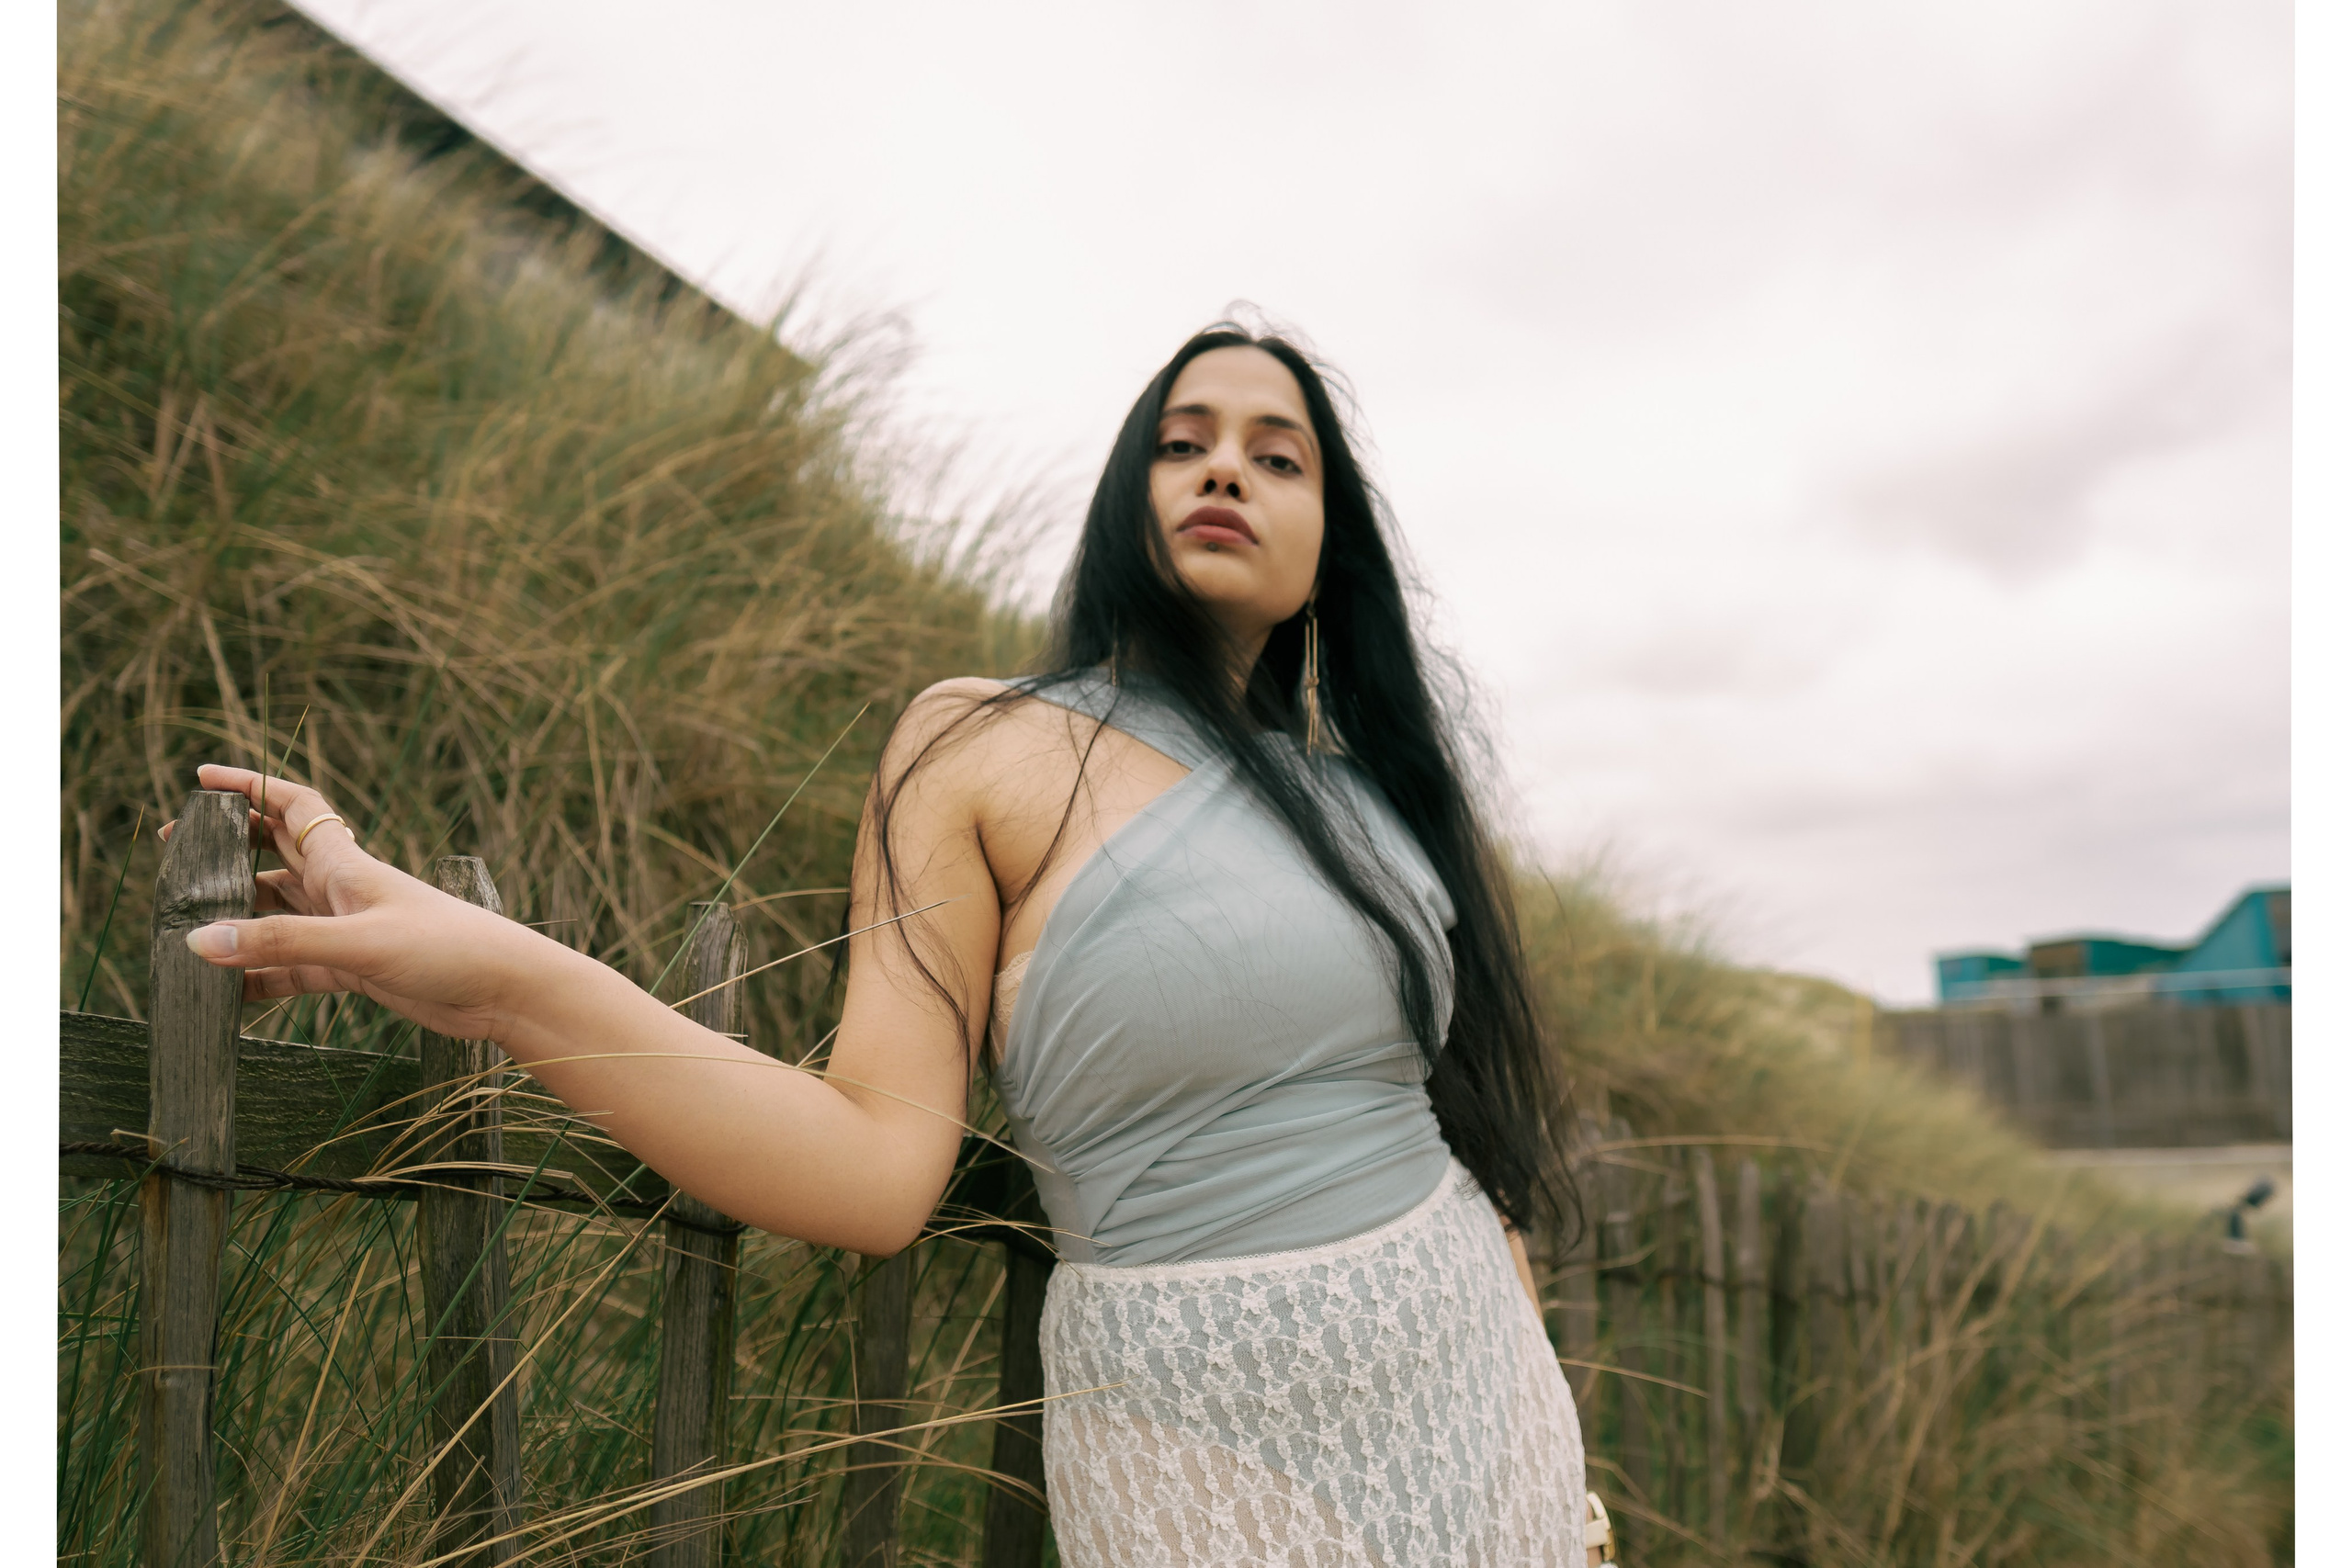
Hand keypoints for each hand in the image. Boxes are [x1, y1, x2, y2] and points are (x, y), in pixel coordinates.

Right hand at [163, 764, 534, 1040]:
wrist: (507, 989)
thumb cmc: (449, 948)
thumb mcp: (360, 944)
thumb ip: (282, 943)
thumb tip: (201, 940)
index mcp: (346, 864)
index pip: (291, 806)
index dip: (250, 786)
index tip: (201, 780)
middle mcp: (342, 890)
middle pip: (273, 856)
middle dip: (226, 851)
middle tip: (175, 856)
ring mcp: (347, 929)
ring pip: (277, 914)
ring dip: (238, 917)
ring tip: (185, 927)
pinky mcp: (356, 969)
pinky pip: (293, 966)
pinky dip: (261, 974)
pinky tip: (229, 992)